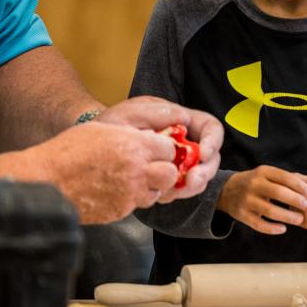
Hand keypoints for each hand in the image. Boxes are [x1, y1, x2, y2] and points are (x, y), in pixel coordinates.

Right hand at [26, 121, 183, 223]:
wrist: (45, 181)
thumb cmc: (67, 152)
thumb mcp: (102, 130)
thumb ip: (130, 135)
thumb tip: (148, 137)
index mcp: (134, 146)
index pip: (168, 149)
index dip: (163, 149)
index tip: (156, 150)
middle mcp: (136, 171)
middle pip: (170, 174)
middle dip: (164, 171)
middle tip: (153, 168)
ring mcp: (129, 193)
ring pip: (156, 193)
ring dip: (150, 187)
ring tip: (133, 180)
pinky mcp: (119, 211)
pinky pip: (135, 205)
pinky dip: (131, 199)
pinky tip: (117, 191)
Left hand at [96, 97, 223, 197]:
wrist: (93, 145)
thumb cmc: (113, 124)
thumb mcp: (131, 112)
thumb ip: (157, 112)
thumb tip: (184, 119)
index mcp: (182, 121)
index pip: (211, 128)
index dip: (213, 142)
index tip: (202, 155)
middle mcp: (185, 142)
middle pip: (210, 159)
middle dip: (204, 173)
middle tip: (190, 182)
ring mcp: (177, 162)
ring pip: (197, 178)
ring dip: (188, 188)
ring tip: (168, 190)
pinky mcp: (167, 178)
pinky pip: (179, 189)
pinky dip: (172, 194)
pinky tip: (158, 192)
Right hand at [217, 166, 306, 234]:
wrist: (227, 190)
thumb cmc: (257, 182)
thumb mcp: (271, 175)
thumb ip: (292, 178)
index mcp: (263, 172)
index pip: (284, 177)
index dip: (299, 186)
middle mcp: (254, 184)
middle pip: (277, 193)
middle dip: (295, 200)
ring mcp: (246, 200)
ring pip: (269, 210)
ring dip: (287, 216)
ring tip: (299, 220)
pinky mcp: (242, 215)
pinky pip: (258, 224)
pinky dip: (272, 228)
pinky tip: (283, 229)